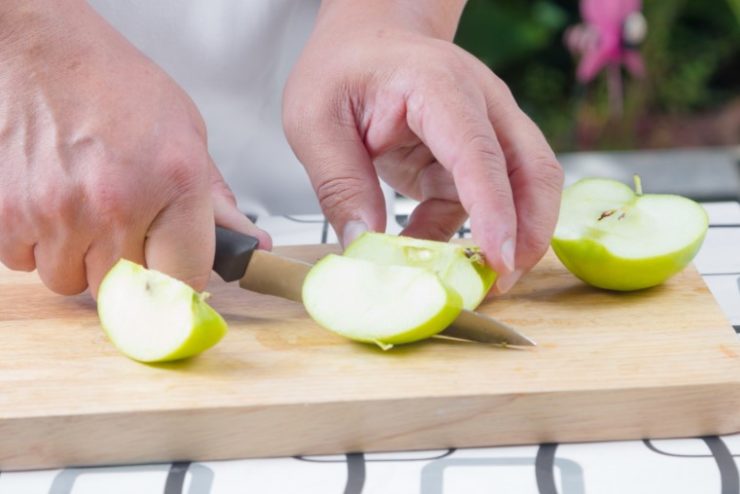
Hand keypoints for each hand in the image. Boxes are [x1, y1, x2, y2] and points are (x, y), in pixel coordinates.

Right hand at [0, 0, 269, 296]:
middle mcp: (117, 203)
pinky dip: (38, 246)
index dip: (179, 283)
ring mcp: (58, 212)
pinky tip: (52, 208)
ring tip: (86, 213)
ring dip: (81, 260)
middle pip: (126, 288)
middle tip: (125, 227)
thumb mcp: (188, 135)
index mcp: (174, 182)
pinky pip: (26, 264)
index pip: (185, 278)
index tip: (173, 278)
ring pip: (72, 282)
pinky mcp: (9, 214)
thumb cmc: (116, 87)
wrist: (44, 53)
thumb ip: (215, 201)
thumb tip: (252, 243)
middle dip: (129, 266)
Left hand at [283, 0, 562, 292]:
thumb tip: (364, 247)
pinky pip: (482, 203)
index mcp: (438, 86)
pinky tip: (433, 252)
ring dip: (510, 239)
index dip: (493, 208)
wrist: (368, 35)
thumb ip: (340, 184)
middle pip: (533, 169)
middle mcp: (479, 105)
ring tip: (475, 282)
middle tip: (501, 283)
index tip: (498, 258)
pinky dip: (466, 235)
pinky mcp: (475, 156)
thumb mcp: (315, 121)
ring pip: (525, 188)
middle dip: (529, 232)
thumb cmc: (342, 66)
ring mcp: (486, 129)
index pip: (479, 150)